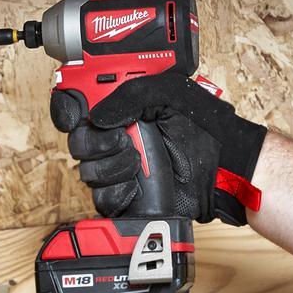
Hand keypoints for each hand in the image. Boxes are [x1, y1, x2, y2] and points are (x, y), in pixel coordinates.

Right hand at [50, 75, 266, 224]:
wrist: (224, 168)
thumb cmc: (205, 128)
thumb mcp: (168, 94)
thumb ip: (130, 96)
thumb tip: (98, 116)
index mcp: (122, 105)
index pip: (78, 103)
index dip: (68, 109)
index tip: (75, 115)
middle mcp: (116, 134)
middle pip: (77, 140)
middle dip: (95, 142)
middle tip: (122, 139)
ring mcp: (118, 165)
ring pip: (86, 171)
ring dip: (111, 167)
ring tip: (137, 162)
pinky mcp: (125, 194)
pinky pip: (101, 198)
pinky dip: (117, 193)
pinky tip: (136, 185)